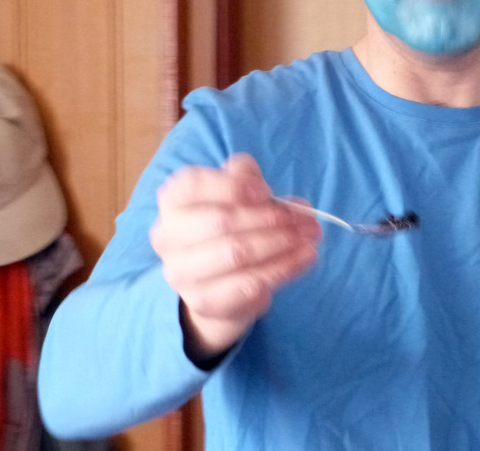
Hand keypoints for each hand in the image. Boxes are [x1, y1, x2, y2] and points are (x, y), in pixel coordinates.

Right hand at [150, 154, 320, 358]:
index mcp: (173, 200)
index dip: (233, 187)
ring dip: (282, 243)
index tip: (266, 191)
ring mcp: (181, 272)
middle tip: (307, 219)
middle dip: (272, 218)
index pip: (194, 185)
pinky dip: (283, 268)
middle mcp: (167, 236)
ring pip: (237, 254)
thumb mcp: (239, 193)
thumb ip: (246, 178)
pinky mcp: (203, 301)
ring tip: (311, 236)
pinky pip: (249, 284)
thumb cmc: (232, 226)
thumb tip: (263, 188)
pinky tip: (305, 257)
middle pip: (223, 221)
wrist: (219, 284)